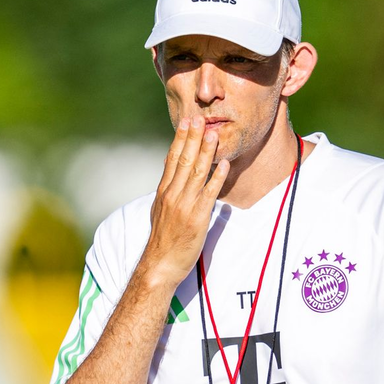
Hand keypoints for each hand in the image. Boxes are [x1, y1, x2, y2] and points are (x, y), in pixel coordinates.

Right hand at [141, 117, 229, 288]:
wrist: (160, 264)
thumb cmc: (162, 241)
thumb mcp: (159, 211)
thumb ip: (168, 192)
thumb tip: (171, 174)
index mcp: (164, 191)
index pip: (172, 159)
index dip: (180, 139)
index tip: (186, 123)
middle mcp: (173, 194)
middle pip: (183, 160)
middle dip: (192, 138)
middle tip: (200, 119)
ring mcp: (184, 205)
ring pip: (196, 172)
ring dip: (205, 152)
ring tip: (213, 134)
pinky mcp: (197, 217)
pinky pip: (209, 193)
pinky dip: (217, 177)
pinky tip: (223, 164)